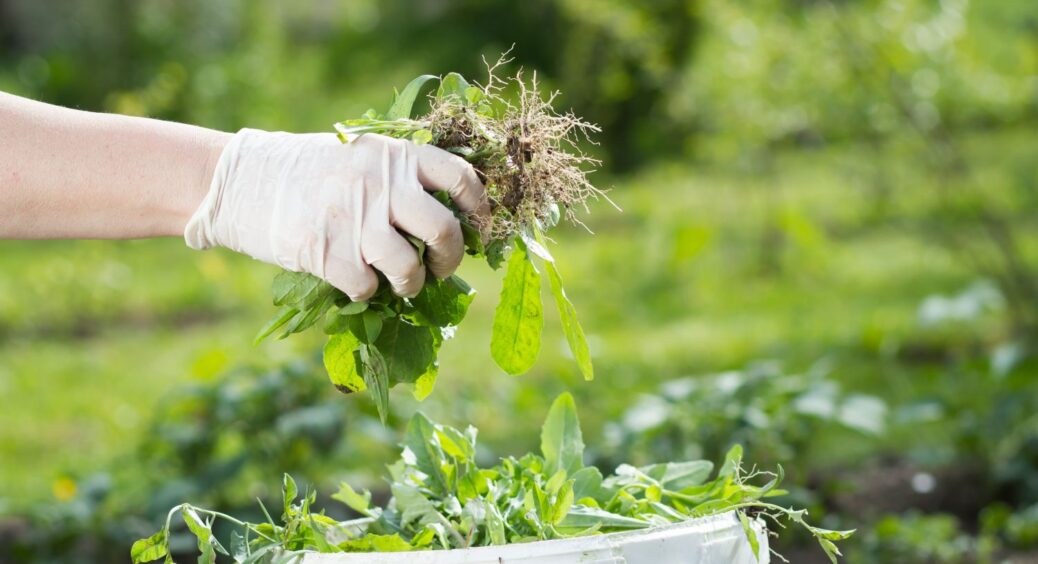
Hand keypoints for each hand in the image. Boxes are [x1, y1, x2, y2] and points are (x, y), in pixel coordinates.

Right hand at [185, 129, 487, 299]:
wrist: (241, 180)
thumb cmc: (308, 172)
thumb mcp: (359, 155)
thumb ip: (399, 177)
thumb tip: (451, 217)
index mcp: (394, 156)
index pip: (460, 178)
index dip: (480, 207)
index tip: (479, 228)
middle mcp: (380, 184)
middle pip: (445, 230)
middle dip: (451, 258)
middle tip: (440, 266)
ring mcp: (354, 219)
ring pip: (409, 269)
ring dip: (411, 285)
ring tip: (402, 283)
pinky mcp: (326, 252)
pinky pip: (367, 287)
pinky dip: (367, 292)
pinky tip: (356, 281)